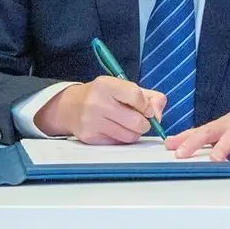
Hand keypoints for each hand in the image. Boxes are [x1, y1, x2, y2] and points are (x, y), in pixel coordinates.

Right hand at [35, 76, 166, 143]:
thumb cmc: (104, 96)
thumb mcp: (125, 87)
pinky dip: (122, 139)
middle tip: (140, 120)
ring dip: (135, 133)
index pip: (136, 96)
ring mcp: (92, 121)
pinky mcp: (90, 137)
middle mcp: (97, 102)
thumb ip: (150, 97)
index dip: (147, 106)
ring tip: (128, 125)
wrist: (72, 106)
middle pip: (136, 121)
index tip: (147, 110)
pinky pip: (118, 143)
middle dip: (144, 123)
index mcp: (107, 85)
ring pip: (129, 136)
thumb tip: (157, 115)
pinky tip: (116, 130)